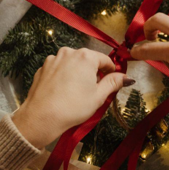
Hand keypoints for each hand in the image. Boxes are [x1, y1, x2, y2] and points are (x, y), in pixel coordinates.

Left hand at [11, 47, 134, 148]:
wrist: (41, 117)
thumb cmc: (73, 107)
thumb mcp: (98, 96)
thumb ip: (113, 83)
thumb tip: (127, 77)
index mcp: (86, 56)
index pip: (105, 60)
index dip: (110, 71)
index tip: (111, 82)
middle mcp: (69, 52)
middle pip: (87, 60)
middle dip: (92, 72)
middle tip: (92, 91)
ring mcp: (53, 59)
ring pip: (72, 64)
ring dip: (77, 73)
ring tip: (76, 93)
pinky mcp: (42, 68)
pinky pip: (58, 69)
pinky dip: (63, 77)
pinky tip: (62, 92)